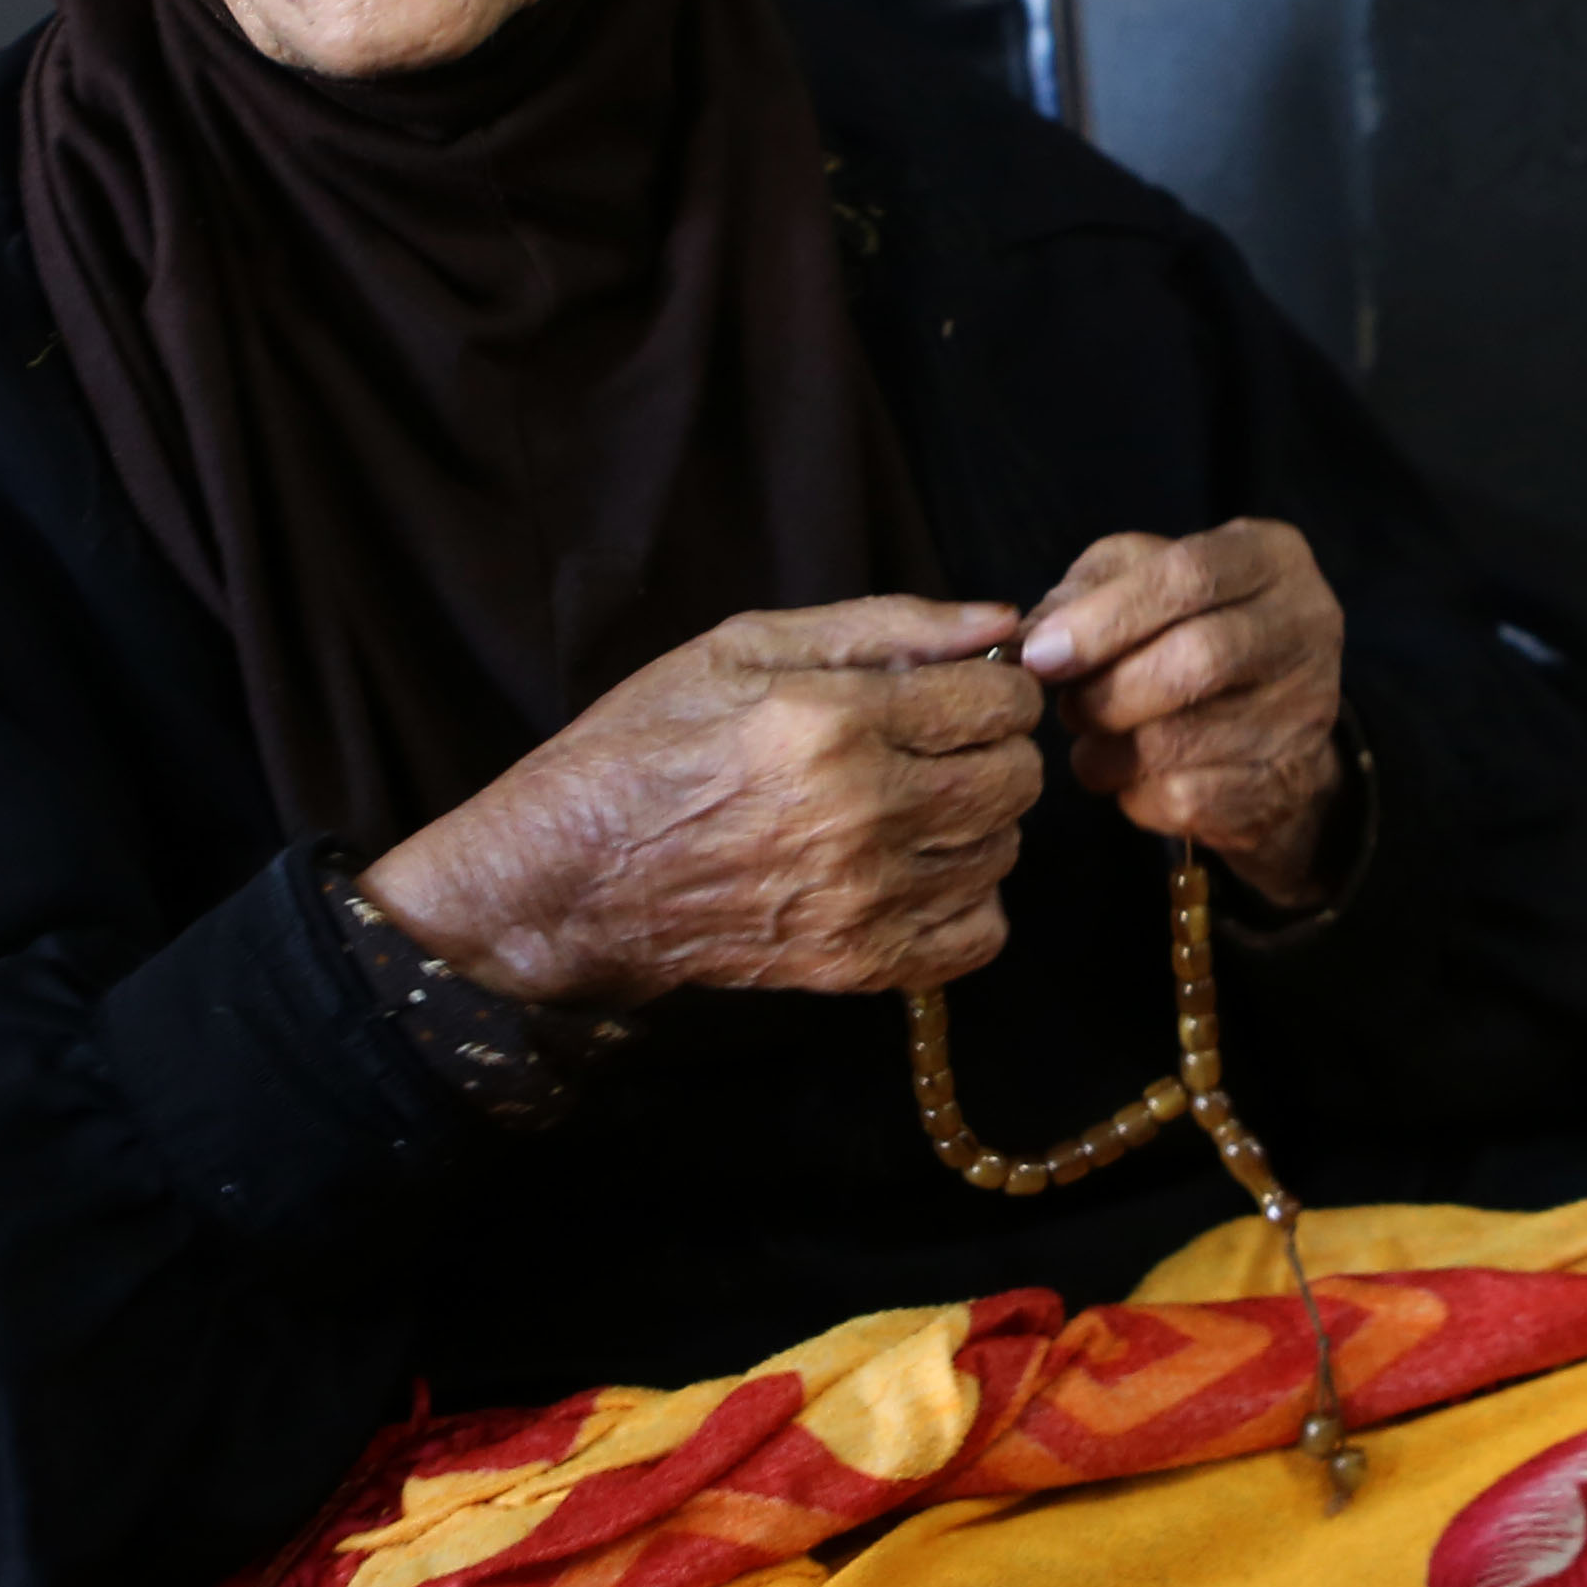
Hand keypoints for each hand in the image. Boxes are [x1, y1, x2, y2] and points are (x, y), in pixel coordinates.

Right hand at [360, 596, 1044, 1012]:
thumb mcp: (744, 646)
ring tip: (913, 804)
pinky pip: (980, 935)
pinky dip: (966, 899)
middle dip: (993, 748)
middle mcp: (862, 815)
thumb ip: (883, 624)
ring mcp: (863, 900)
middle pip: (1016, 778)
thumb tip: (997, 621)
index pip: (999, 700)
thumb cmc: (648, 743)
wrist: (571, 875)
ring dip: (976, 821)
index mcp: (834, 722)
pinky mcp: (857, 965)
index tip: (960, 689)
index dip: (993, 684)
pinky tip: (916, 868)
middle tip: (940, 743)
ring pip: (1003, 852)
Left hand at [1019, 521, 1348, 905]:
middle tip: (1067, 703)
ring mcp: (1304, 711)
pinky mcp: (1284, 783)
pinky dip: (1132, 791)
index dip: (1104, 617)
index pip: (1188, 576)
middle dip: (1107, 690)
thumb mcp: (1142, 577)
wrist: (1264, 714)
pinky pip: (1185, 798)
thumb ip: (1087, 590)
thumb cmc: (1186, 624)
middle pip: (1197, 660)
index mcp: (1271, 558)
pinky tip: (1128, 771)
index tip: (1042, 653)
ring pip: (1182, 740)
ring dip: (1108, 747)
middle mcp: (1306, 628)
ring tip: (1092, 735)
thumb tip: (1036, 637)